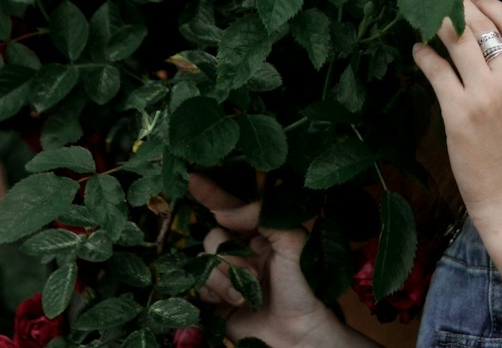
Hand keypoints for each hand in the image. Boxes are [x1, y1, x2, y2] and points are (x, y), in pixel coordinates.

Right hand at [187, 172, 344, 347]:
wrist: (298, 334)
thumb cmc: (303, 285)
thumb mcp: (293, 241)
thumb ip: (262, 217)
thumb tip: (223, 213)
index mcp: (259, 233)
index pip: (230, 207)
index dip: (210, 192)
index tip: (191, 177)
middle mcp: (239, 251)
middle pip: (213, 236)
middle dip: (231, 257)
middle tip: (255, 277)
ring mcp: (226, 276)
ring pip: (204, 262)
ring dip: (224, 280)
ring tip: (246, 297)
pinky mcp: (215, 301)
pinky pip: (198, 287)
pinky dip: (213, 294)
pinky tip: (231, 303)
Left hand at [412, 0, 501, 236]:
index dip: (491, 4)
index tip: (475, 1)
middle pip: (482, 23)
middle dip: (460, 1)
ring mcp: (485, 95)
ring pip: (457, 39)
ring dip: (438, 18)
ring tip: (425, 9)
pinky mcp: (458, 114)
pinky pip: (437, 70)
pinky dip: (424, 53)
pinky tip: (418, 48)